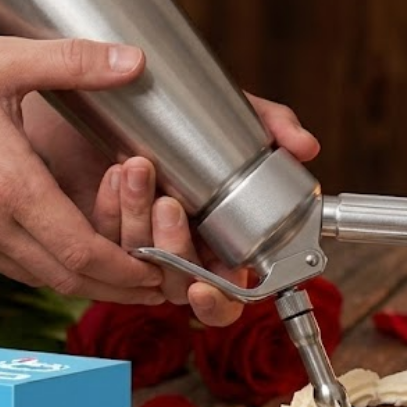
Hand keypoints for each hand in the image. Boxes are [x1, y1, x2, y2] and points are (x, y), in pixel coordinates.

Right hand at [0, 33, 163, 303]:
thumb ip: (72, 63)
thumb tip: (133, 61)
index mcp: (7, 186)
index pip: (81, 253)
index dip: (126, 270)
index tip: (158, 271)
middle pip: (66, 279)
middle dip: (116, 288)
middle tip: (153, 286)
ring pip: (38, 278)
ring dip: (82, 283)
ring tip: (119, 276)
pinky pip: (10, 266)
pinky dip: (47, 269)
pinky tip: (65, 255)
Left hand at [88, 92, 320, 325]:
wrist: (108, 104)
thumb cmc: (174, 121)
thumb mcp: (228, 116)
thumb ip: (271, 126)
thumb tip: (306, 147)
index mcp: (219, 242)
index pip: (226, 297)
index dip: (217, 302)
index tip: (203, 289)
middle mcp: (181, 253)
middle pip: (179, 287)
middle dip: (174, 249)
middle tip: (169, 204)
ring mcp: (139, 249)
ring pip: (140, 262)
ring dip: (138, 218)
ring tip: (137, 169)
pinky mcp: (101, 238)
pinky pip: (105, 242)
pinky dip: (111, 208)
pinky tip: (114, 174)